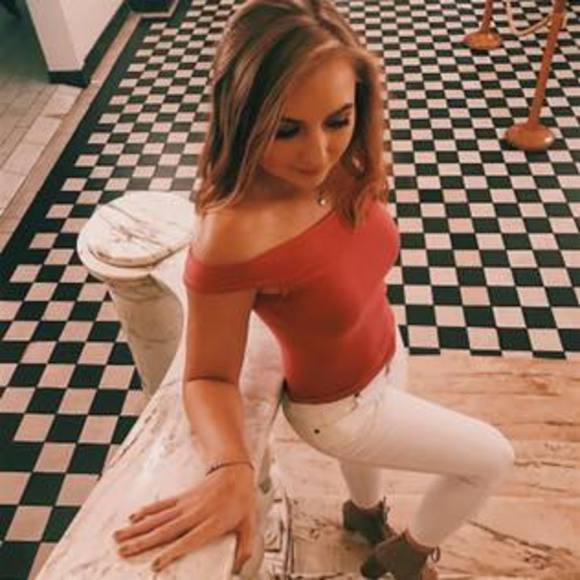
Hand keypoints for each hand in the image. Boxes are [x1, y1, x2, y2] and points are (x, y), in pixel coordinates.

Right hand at [112, 465, 255, 572]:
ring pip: (158, 518)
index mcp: (212, 523)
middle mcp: (195, 514)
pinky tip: (133, 518)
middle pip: (166, 530)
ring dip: (137, 528)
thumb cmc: (242, 499)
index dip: (171, 552)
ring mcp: (186, 505)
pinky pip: (162, 505)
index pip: (188, 541)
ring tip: (119, 537)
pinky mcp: (182, 497)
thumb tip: (240, 567)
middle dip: (143, 542)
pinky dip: (146, 511)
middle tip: (124, 552)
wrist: (235, 471)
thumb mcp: (249, 524)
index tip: (155, 564)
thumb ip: (245, 547)